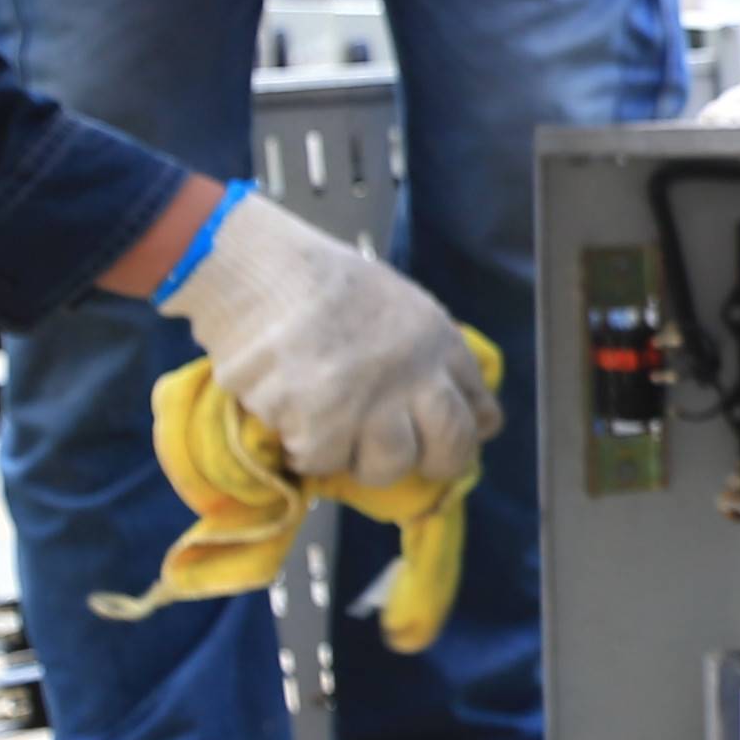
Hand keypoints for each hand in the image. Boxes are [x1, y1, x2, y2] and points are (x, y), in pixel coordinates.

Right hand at [157, 188, 498, 484]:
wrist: (260, 273)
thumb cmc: (317, 280)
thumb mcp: (395, 303)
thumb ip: (418, 350)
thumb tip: (426, 398)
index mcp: (440, 343)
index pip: (479, 411)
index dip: (463, 434)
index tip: (441, 442)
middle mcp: (419, 376)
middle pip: (451, 449)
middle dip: (430, 465)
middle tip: (397, 460)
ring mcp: (374, 406)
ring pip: (390, 466)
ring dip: (360, 461)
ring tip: (333, 436)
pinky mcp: (326, 429)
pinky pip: (324, 463)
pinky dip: (305, 452)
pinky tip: (290, 425)